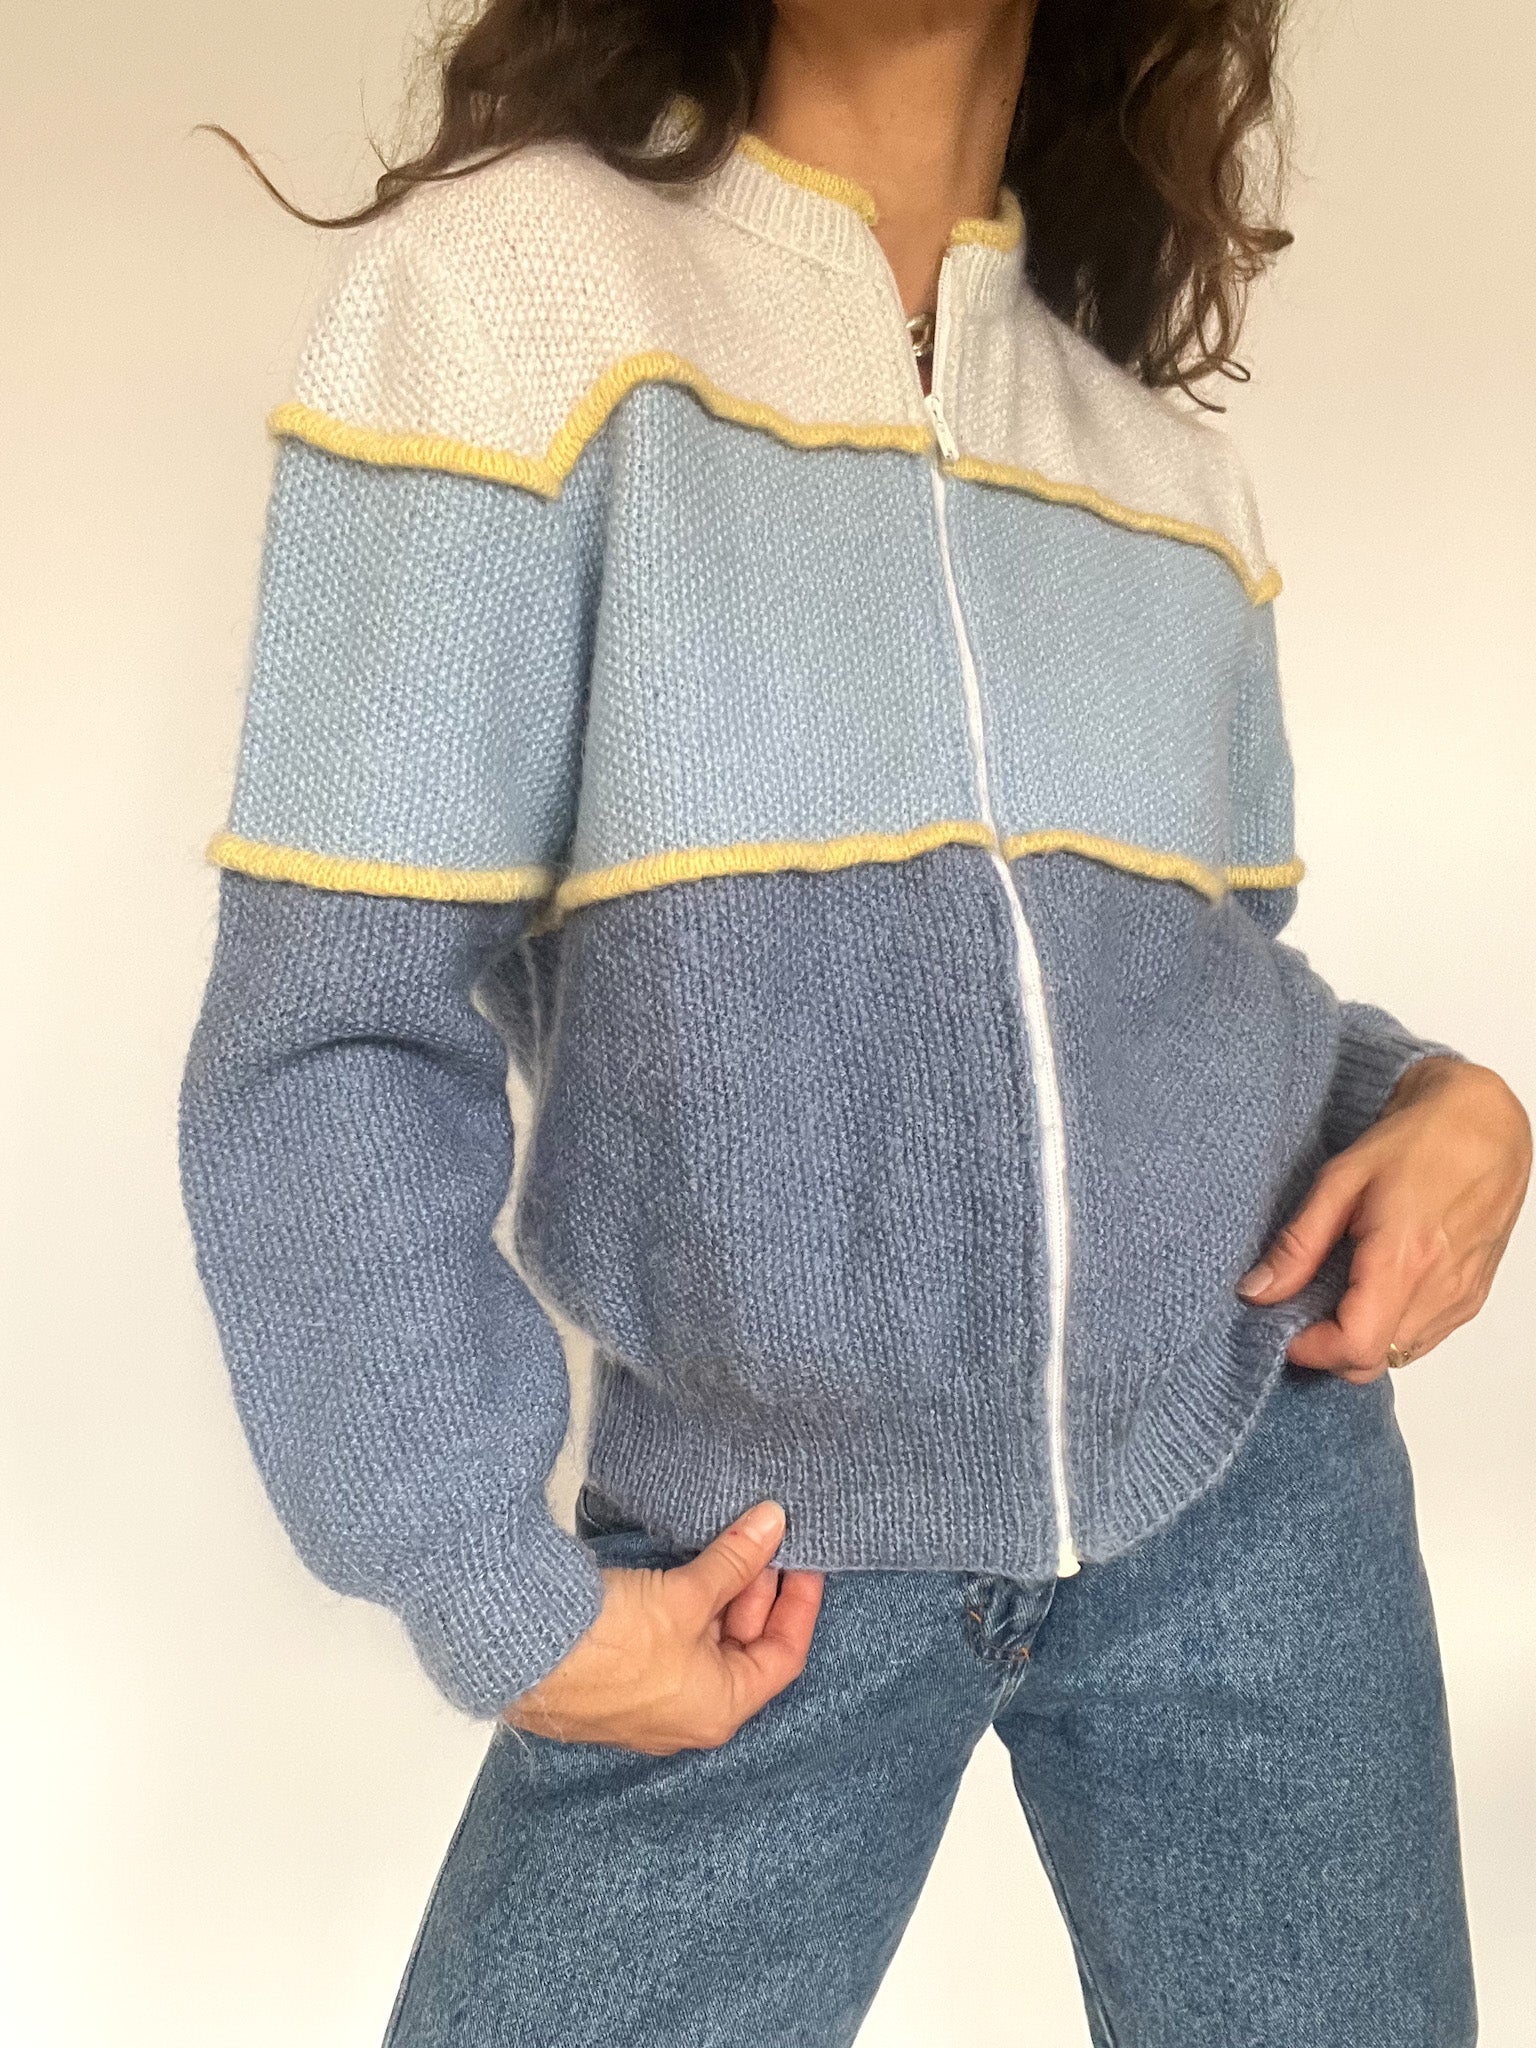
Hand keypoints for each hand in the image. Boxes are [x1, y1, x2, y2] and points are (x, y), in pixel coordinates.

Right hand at [503, 1501, 824, 1754]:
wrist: (522, 1651)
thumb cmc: (609, 1643)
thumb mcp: (687, 1595)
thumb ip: (736, 1560)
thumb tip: (773, 1524)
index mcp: (719, 1709)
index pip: (784, 1656)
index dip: (798, 1603)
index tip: (802, 1561)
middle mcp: (689, 1716)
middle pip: (744, 1649)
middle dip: (755, 1593)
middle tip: (761, 1541)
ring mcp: (651, 1703)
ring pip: (705, 1645)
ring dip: (719, 1596)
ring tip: (724, 1546)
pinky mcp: (618, 1683)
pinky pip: (670, 1645)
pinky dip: (685, 1608)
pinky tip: (682, 1570)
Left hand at [1237, 1057, 1530, 1382]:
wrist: (1486, 1123)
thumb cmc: (1418, 1140)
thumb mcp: (1340, 1181)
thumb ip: (1299, 1244)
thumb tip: (1258, 1290)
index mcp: (1404, 1260)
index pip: (1356, 1346)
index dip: (1311, 1349)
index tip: (1284, 1327)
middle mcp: (1440, 1290)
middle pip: (1375, 1362)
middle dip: (1330, 1349)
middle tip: (1302, 1311)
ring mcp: (1462, 1298)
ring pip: (1399, 1355)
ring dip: (1361, 1340)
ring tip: (1337, 1291)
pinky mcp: (1472, 1296)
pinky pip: (1424, 1337)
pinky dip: (1390, 1327)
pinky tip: (1372, 1287)